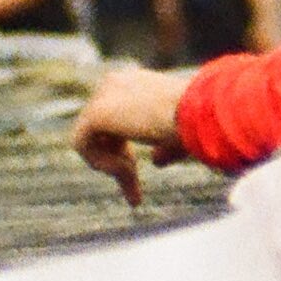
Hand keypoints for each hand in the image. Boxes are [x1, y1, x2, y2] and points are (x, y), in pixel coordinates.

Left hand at [71, 62, 194, 201]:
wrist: (200, 112)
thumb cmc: (199, 124)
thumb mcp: (180, 138)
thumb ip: (164, 147)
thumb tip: (156, 162)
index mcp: (137, 84)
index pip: (119, 122)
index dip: (125, 156)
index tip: (136, 186)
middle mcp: (117, 83)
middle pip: (102, 133)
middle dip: (118, 165)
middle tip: (135, 197)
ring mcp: (104, 94)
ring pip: (89, 139)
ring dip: (112, 166)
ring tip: (132, 174)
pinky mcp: (96, 111)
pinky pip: (81, 144)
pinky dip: (101, 163)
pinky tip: (125, 168)